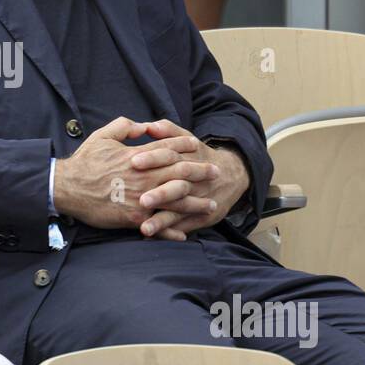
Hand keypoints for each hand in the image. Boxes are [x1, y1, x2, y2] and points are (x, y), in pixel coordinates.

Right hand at [52, 117, 220, 231]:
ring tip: (210, 205)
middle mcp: (144, 177)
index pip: (169, 149)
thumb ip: (124, 126)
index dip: (186, 146)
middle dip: (200, 173)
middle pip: (180, 174)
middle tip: (216, 173)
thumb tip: (142, 125)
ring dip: (195, 204)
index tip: (199, 146)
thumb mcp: (103, 136)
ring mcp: (141, 198)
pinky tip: (184, 235)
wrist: (67, 187)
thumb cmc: (84, 162)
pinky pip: (157, 225)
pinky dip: (171, 231)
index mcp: (138, 157)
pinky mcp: (133, 217)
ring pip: (175, 201)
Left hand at [130, 120, 249, 238]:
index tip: (133, 161)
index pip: (169, 156)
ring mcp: (198, 200)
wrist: (231, 175)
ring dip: (163, 221)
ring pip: (180, 211)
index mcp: (188, 158)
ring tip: (145, 229)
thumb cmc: (197, 155)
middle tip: (141, 200)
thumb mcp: (186, 139)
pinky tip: (154, 238)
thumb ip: (168, 131)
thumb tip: (148, 126)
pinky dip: (170, 233)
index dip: (153, 158)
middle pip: (177, 186)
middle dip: (161, 194)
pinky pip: (185, 226)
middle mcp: (194, 180)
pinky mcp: (201, 217)